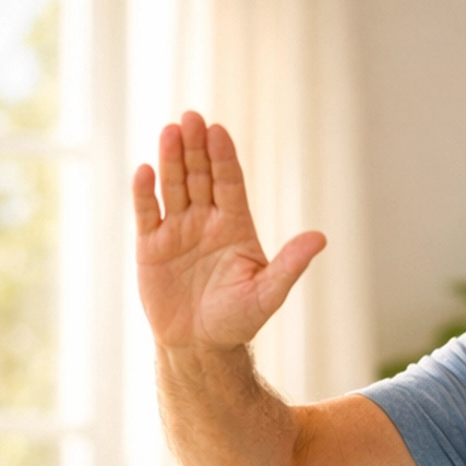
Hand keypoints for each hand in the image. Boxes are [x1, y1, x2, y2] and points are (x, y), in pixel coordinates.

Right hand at [132, 111, 325, 352]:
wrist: (200, 347)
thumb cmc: (237, 321)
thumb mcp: (268, 294)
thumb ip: (290, 264)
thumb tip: (320, 238)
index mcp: (234, 226)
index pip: (229, 183)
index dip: (223, 157)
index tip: (218, 131)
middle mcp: (205, 221)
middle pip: (199, 176)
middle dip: (195, 148)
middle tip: (191, 118)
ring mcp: (177, 230)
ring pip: (173, 186)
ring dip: (171, 159)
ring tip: (170, 132)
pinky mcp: (150, 246)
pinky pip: (147, 212)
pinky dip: (145, 192)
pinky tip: (146, 171)